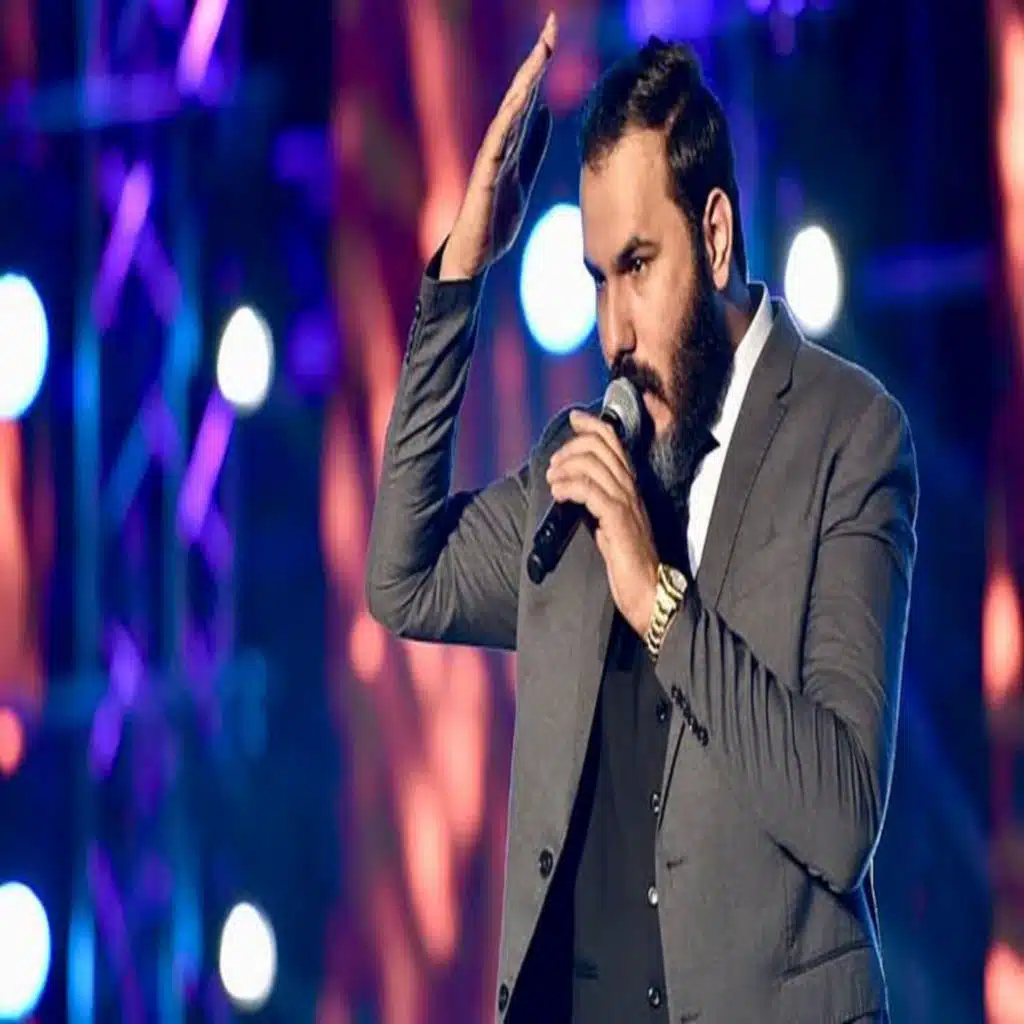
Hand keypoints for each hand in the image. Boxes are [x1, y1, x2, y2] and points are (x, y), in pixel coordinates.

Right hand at [440, 12, 556, 280]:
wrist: (476, 255)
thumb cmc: (495, 221)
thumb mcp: (523, 177)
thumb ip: (532, 147)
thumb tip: (544, 114)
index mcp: (511, 143)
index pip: (528, 97)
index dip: (541, 66)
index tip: (553, 34)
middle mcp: (499, 143)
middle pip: (520, 94)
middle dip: (536, 59)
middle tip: (551, 25)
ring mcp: (490, 157)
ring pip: (509, 110)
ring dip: (526, 81)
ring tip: (542, 51)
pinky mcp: (484, 175)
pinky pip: (498, 141)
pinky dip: (510, 118)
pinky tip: (524, 97)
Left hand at [546, 409, 658, 636]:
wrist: (649, 591)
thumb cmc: (628, 562)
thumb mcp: (610, 525)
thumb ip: (597, 505)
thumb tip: (574, 491)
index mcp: (631, 488)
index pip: (615, 443)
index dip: (593, 425)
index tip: (574, 419)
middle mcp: (632, 490)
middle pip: (603, 447)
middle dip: (572, 447)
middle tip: (554, 464)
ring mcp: (627, 504)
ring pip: (595, 466)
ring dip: (566, 467)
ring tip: (552, 480)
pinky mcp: (619, 521)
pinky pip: (592, 492)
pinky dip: (571, 487)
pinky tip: (558, 493)